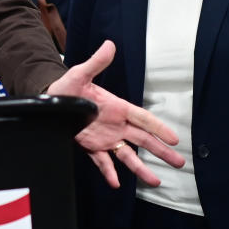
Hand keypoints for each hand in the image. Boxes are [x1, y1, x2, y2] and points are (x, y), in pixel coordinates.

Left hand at [47, 40, 183, 187]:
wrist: (49, 101)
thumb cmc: (66, 87)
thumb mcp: (80, 74)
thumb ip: (96, 63)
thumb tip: (109, 45)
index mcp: (117, 107)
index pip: (143, 119)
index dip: (159, 128)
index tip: (174, 139)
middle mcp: (115, 125)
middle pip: (143, 140)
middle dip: (161, 151)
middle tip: (179, 162)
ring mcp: (105, 138)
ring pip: (127, 155)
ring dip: (140, 168)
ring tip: (155, 181)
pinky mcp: (91, 147)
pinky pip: (102, 162)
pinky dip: (109, 172)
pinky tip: (117, 184)